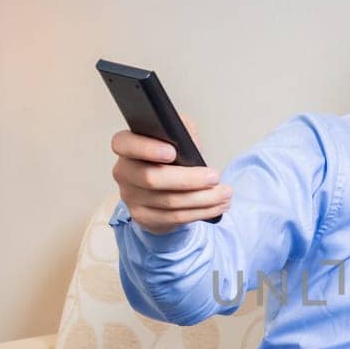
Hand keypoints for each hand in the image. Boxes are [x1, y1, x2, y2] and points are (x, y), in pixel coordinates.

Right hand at [111, 126, 230, 234]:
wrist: (161, 188)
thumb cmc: (169, 158)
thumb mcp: (175, 138)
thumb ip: (181, 130)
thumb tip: (190, 139)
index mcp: (127, 147)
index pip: (125, 144)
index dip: (146, 148)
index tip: (172, 152)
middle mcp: (124, 173)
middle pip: (152, 179)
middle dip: (188, 179)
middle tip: (214, 177)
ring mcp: (131, 198)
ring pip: (169, 201)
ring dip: (203, 199)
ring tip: (225, 193)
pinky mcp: (144, 217)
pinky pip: (175, 218)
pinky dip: (201, 212)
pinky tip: (218, 206)